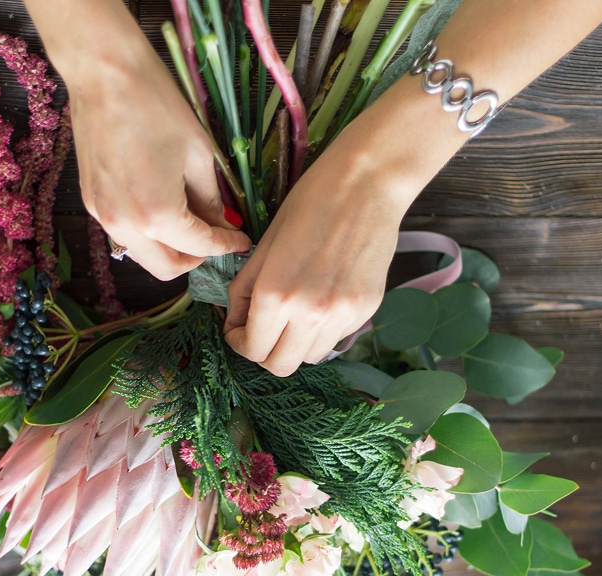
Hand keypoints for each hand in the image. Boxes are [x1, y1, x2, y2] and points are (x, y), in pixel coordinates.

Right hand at [27, 0, 250, 279]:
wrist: (102, 72)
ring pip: (145, 257)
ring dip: (170, 250)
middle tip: (215, 239)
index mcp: (158, 215)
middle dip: (196, 259)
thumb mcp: (198, 154)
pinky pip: (127, 236)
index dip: (227, 246)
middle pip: (168, 268)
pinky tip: (163, 209)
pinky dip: (149, 235)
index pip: (201, 247)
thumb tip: (221, 224)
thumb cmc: (155, 103)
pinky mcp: (92, 205)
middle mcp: (127, 226)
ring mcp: (104, 218)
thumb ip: (211, 201)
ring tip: (191, 224)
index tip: (241, 240)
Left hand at [223, 121, 412, 376]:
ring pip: (308, 358)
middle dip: (265, 352)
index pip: (251, 350)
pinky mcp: (365, 312)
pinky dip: (322, 330)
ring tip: (293, 315)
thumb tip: (236, 323)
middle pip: (280, 366)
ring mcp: (341, 317)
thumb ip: (243, 291)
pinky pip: (335, 339)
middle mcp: (309, 314)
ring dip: (294, 344)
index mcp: (275, 295)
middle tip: (263, 331)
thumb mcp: (262, 247)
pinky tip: (322, 299)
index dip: (239, 343)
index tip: (240, 330)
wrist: (365, 184)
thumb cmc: (308, 205)